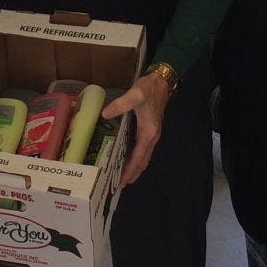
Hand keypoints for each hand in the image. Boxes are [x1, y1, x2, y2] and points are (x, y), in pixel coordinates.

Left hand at [101, 70, 171, 186]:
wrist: (162, 81)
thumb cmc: (149, 89)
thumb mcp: (135, 95)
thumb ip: (120, 104)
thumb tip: (105, 115)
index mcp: (148, 133)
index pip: (138, 158)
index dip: (129, 171)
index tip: (120, 182)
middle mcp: (152, 137)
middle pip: (142, 162)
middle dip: (131, 174)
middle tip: (117, 184)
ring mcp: (151, 134)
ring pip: (143, 156)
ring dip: (134, 167)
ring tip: (120, 175)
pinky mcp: (149, 129)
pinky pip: (142, 149)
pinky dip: (135, 157)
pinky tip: (125, 157)